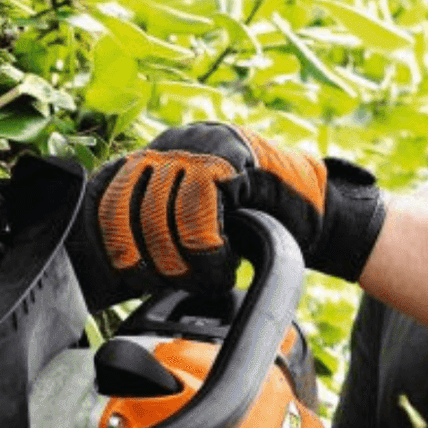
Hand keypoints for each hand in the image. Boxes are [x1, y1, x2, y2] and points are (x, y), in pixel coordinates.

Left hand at [72, 122, 386, 306]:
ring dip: (181, 261)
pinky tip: (225, 265)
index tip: (137, 278)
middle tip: (181, 285)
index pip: (108, 198)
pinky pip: (197, 211)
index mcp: (156, 159)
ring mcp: (199, 143)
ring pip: (159, 213)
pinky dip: (206, 252)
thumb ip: (159, 227)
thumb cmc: (257, 226)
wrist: (319, 213)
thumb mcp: (197, 223)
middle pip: (127, 208)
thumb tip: (115, 260)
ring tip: (208, 279)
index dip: (117, 244)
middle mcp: (171, 143)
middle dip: (151, 260)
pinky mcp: (229, 154)